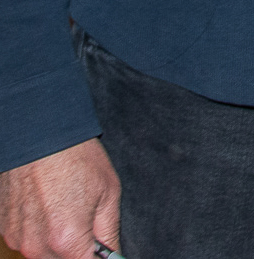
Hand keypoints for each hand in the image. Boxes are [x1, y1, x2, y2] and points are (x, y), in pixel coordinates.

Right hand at [0, 140, 120, 258]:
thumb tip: (114, 257)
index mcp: (67, 240)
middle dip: (79, 249)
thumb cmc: (78, 159)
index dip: (100, 258)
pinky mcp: (6, 230)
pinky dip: (40, 231)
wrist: (40, 134)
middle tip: (87, 219)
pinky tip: (48, 205)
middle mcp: (37, 247)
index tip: (103, 249)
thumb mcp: (108, 193)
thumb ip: (109, 233)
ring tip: (67, 207)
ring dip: (59, 242)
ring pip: (45, 255)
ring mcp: (18, 240)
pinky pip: (28, 241)